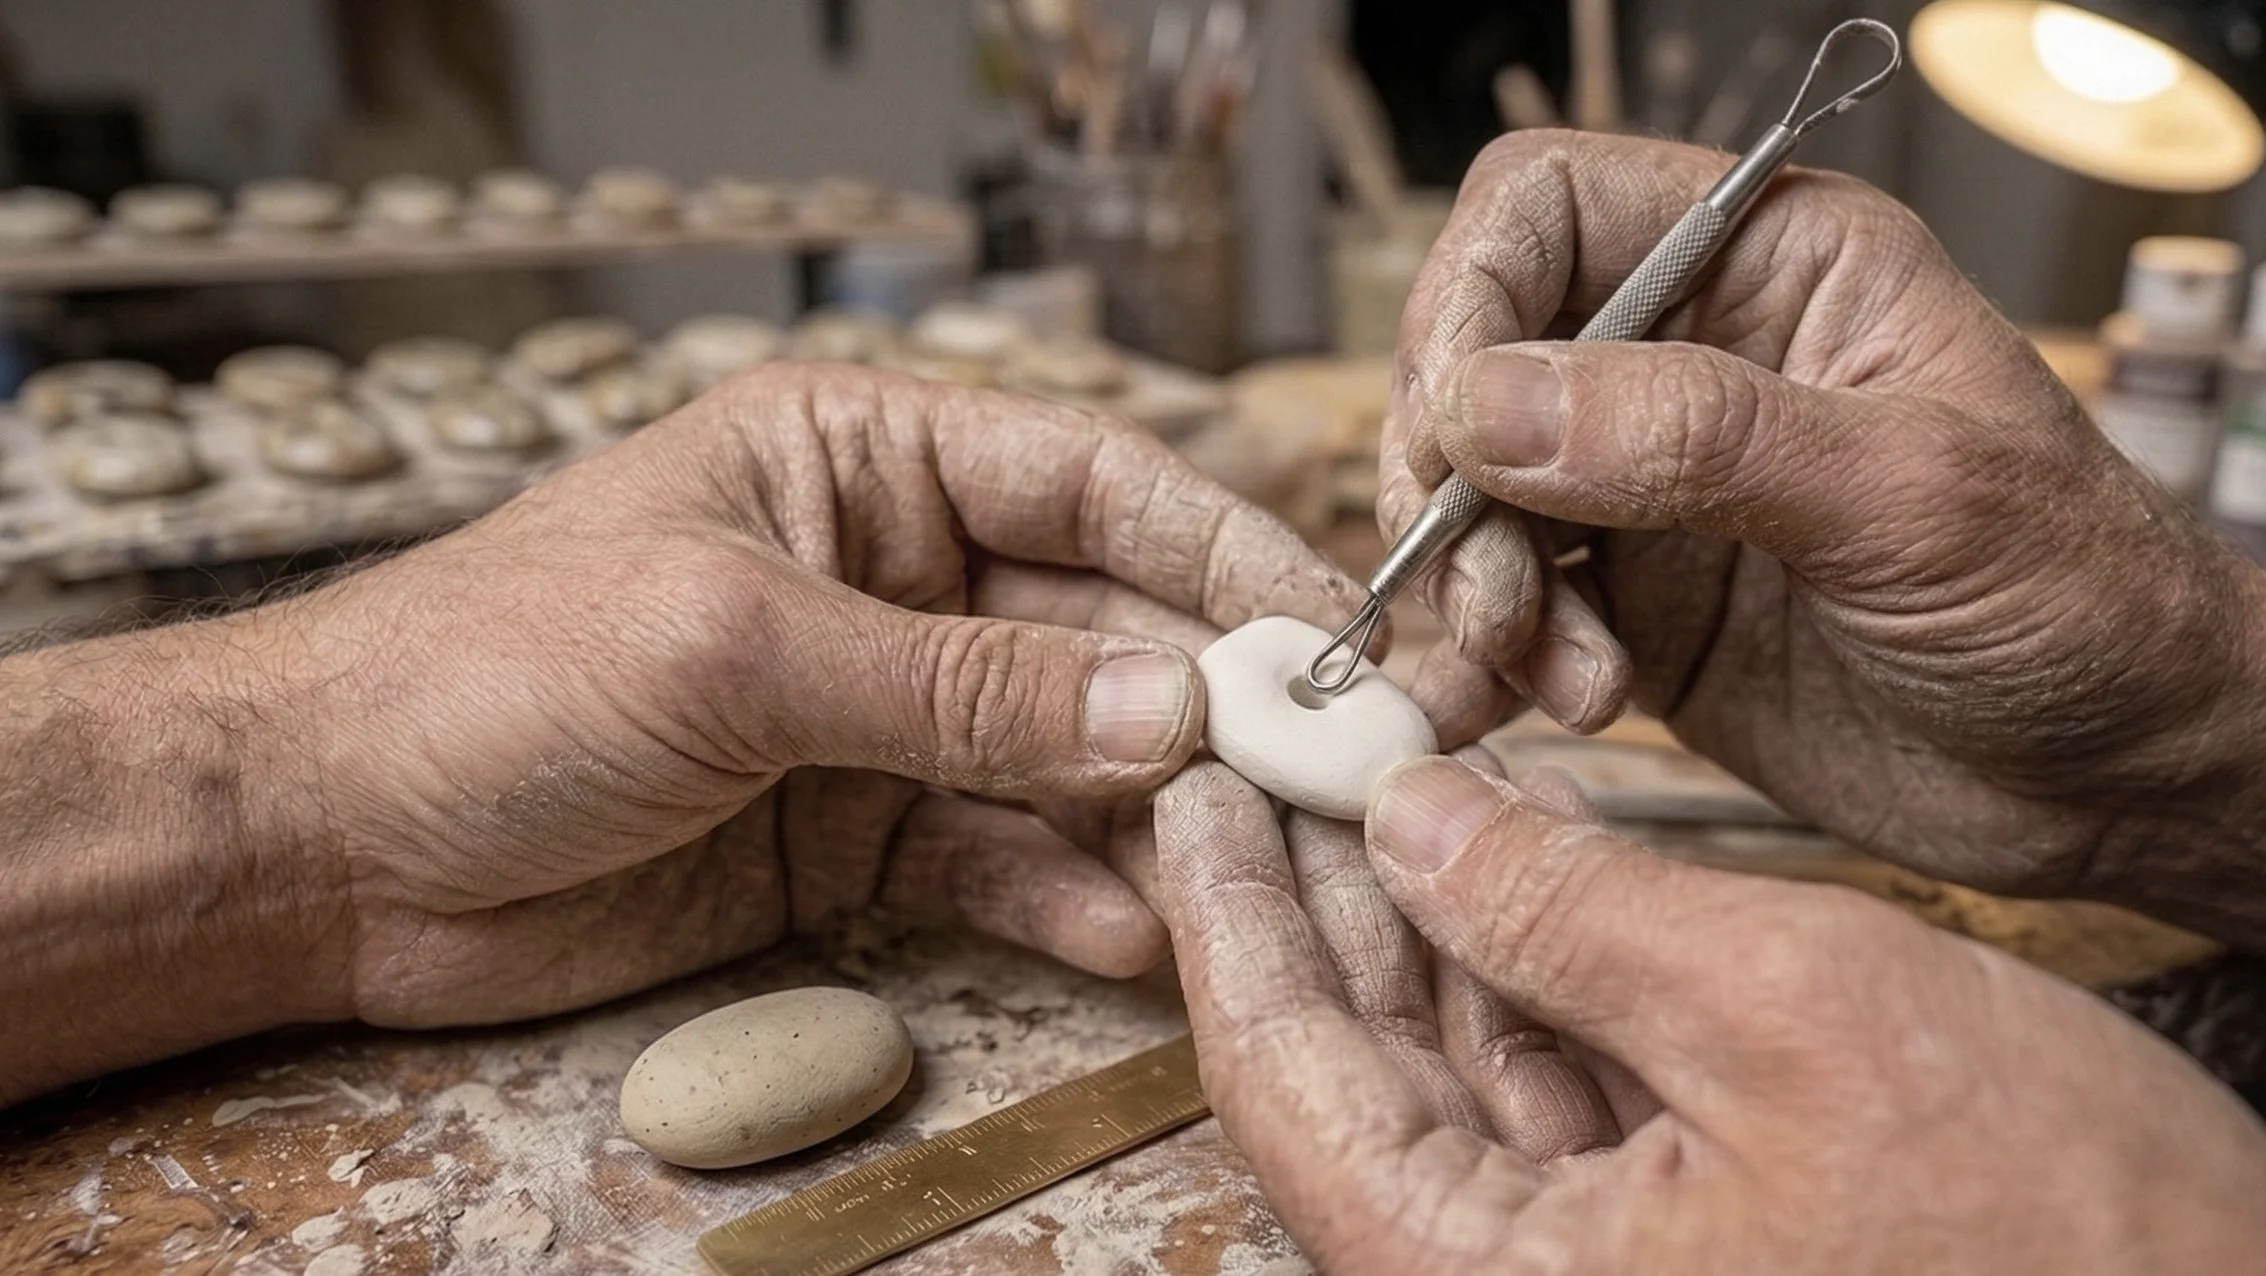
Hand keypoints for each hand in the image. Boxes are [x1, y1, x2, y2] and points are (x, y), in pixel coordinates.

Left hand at [239, 363, 1363, 1026]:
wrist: (322, 847)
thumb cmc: (488, 674)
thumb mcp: (740, 651)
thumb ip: (963, 688)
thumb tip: (1171, 710)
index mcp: (860, 458)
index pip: (1088, 479)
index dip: (1220, 549)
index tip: (1331, 631)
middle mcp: (891, 575)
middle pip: (1102, 627)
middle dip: (1213, 701)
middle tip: (1328, 778)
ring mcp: (878, 713)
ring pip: (1067, 756)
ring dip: (1160, 815)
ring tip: (1258, 873)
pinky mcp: (854, 835)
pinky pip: (997, 858)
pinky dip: (1067, 898)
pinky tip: (1136, 939)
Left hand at [1157, 755, 2265, 1274]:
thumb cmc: (2054, 1225)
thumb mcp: (1792, 1009)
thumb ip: (1571, 915)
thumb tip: (1412, 823)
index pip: (1289, 1080)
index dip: (1231, 915)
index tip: (1198, 785)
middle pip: (1356, 1068)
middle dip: (1317, 895)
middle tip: (1271, 745)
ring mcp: (1601, 1268)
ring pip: (1454, 1067)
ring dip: (1418, 917)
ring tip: (1367, 767)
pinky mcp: (1684, 1235)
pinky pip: (1556, 1088)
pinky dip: (1526, 968)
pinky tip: (1500, 855)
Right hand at [1384, 130, 2265, 893]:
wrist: (2129, 775)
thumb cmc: (2086, 597)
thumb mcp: (1910, 494)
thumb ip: (1700, 437)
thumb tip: (1496, 400)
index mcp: (1774, 263)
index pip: (1549, 208)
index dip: (1473, 296)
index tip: (1458, 421)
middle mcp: (1691, 361)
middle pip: (1477, 357)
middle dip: (1455, 472)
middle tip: (1487, 577)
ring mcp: (1652, 491)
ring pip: (1471, 495)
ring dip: (1475, 585)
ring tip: (1554, 666)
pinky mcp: (1637, 611)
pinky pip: (1503, 611)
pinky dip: (1494, 662)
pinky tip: (1556, 703)